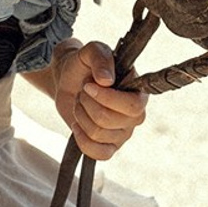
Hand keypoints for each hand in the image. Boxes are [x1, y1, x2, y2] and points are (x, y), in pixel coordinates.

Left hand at [54, 41, 148, 161]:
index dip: (106, 99)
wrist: (68, 81)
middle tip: (82, 92)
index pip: (132, 106)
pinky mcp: (109, 146)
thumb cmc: (84, 65)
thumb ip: (100, 58)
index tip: (88, 86)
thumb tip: (106, 80)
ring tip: (80, 104)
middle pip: (109, 121)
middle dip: (87, 105)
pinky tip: (77, 125)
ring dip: (81, 116)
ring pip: (98, 135)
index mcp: (138, 93)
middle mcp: (135, 116)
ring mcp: (123, 133)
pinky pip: (98, 154)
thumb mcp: (91, 52)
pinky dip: (82, 140)